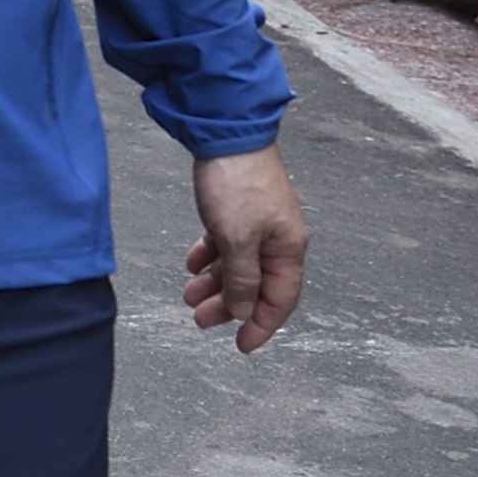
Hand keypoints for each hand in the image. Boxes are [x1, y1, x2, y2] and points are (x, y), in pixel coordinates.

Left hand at [183, 145, 308, 351]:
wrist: (226, 132)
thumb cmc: (237, 181)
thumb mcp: (237, 239)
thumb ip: (242, 279)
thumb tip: (247, 311)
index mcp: (288, 248)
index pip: (280, 300)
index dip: (262, 325)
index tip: (242, 344)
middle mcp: (278, 238)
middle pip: (256, 285)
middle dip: (228, 305)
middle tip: (200, 319)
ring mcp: (259, 222)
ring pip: (238, 264)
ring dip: (214, 282)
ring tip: (189, 295)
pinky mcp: (239, 208)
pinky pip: (227, 243)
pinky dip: (210, 256)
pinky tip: (193, 263)